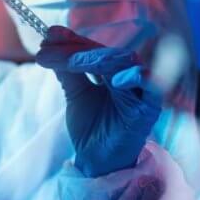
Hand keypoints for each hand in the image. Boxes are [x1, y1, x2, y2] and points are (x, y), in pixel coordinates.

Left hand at [36, 26, 161, 177]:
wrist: (97, 163)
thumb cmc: (91, 130)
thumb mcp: (76, 95)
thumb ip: (67, 70)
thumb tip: (50, 40)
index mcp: (114, 73)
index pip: (95, 50)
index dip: (73, 41)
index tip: (49, 36)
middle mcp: (130, 78)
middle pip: (107, 53)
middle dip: (77, 49)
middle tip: (49, 50)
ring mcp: (141, 92)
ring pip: (125, 64)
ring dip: (96, 59)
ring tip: (70, 62)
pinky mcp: (149, 110)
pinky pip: (150, 88)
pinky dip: (136, 78)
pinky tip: (114, 80)